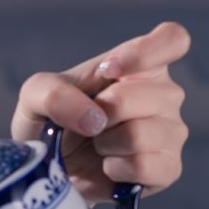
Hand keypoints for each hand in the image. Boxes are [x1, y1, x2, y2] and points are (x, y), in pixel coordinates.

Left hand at [11, 21, 190, 203]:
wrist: (53, 169)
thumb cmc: (52, 121)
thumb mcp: (36, 95)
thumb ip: (52, 93)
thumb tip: (93, 117)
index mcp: (141, 64)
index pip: (172, 39)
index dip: (142, 54)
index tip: (109, 70)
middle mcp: (165, 94)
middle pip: (141, 95)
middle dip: (101, 112)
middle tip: (90, 122)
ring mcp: (172, 132)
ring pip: (142, 134)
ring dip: (106, 143)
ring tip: (99, 144)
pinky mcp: (169, 168)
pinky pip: (146, 166)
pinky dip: (116, 168)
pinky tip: (110, 165)